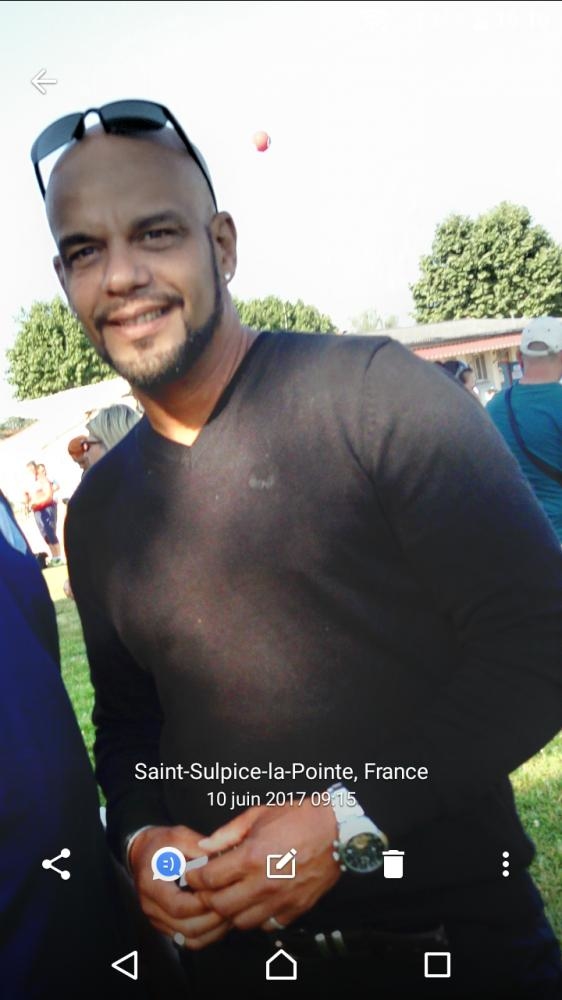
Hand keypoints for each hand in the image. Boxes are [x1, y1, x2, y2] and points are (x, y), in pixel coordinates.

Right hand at [128, 825, 231, 949]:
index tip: (222, 891)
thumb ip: (197, 845)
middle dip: (213, 919)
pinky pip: (188, 940)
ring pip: (188, 939)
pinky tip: (222, 922)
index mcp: (151, 883)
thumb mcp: (178, 836)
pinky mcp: (166, 926)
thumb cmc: (161, 844)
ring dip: (213, 931)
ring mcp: (157, 920)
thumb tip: (219, 857)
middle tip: (234, 904)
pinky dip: (208, 935)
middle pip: (185, 927)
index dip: (203, 903)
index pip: (178, 905)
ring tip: (232, 914)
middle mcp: (151, 907)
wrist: (143, 855)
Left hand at [187, 799, 340, 931]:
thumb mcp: (259, 814)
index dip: (196, 877)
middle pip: (220, 906)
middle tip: (208, 888)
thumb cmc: (299, 818)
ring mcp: (280, 900)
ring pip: (241, 922)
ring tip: (232, 895)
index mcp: (251, 856)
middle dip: (208, 898)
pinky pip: (267, 926)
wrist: (337, 831)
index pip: (209, 879)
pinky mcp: (295, 910)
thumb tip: (205, 847)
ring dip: (231, 911)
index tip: (194, 874)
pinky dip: (257, 918)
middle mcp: (263, 883)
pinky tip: (256, 902)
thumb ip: (228, 833)